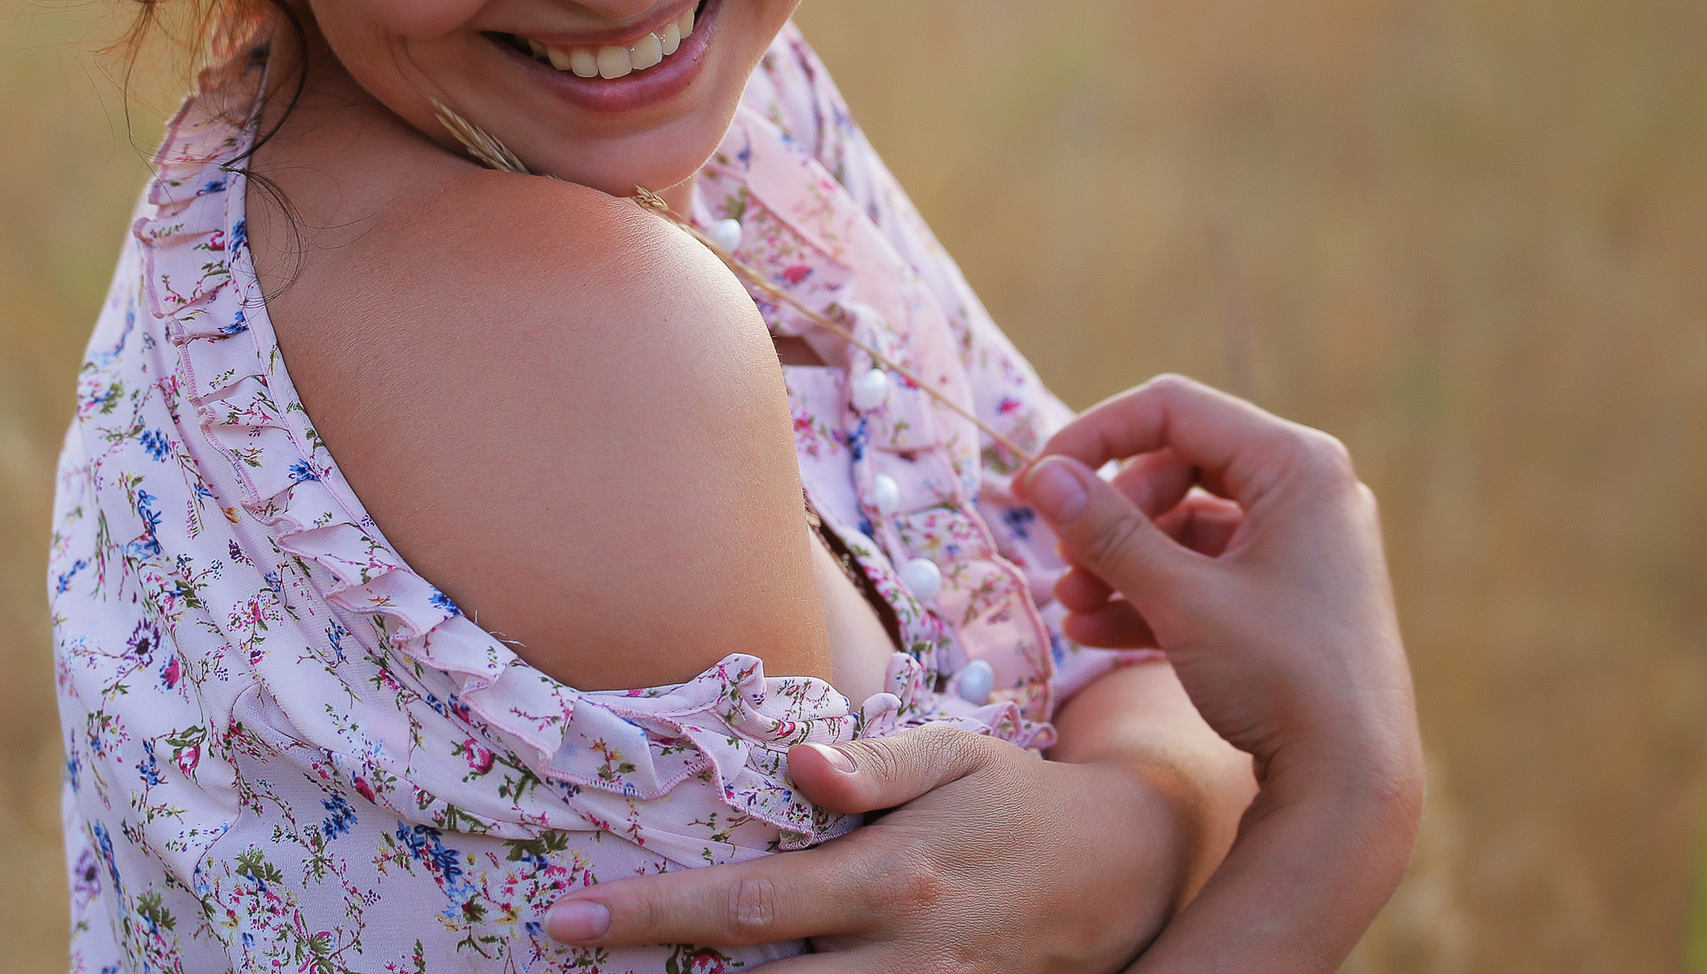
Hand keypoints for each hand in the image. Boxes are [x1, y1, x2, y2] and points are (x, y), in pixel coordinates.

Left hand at [544, 723, 1192, 970]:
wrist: (1138, 865)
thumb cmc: (1025, 796)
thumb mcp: (957, 753)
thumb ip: (875, 765)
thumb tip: (796, 763)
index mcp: (891, 876)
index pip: (748, 905)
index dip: (652, 917)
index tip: (569, 917)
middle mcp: (906, 957)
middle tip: (574, 962)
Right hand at [1015, 375, 1422, 973]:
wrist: (1353, 786)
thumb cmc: (1282, 679)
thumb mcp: (1183, 599)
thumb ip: (1107, 531)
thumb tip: (1039, 476)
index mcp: (1297, 464)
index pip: (1173, 410)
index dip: (1092, 436)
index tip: (1035, 481)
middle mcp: (1307, 489)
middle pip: (1175, 463)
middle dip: (1109, 513)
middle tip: (1061, 560)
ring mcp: (1303, 543)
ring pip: (1185, 522)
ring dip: (1121, 559)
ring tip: (1071, 606)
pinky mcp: (1291, 591)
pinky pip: (1207, 568)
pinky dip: (1153, 591)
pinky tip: (1096, 630)